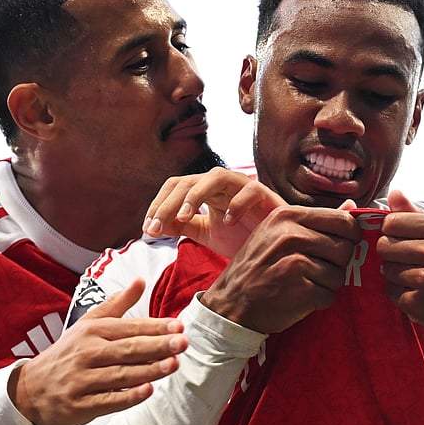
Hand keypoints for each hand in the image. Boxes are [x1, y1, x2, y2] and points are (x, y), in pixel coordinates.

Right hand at [9, 279, 188, 424]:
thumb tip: (141, 280)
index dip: (155, 327)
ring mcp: (82, 380)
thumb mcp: (87, 325)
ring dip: (149, 370)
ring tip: (174, 364)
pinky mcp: (79, 405)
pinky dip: (128, 397)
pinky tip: (148, 391)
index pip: (128, 327)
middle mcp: (86, 353)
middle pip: (127, 349)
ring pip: (121, 375)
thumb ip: (117, 305)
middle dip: (157, 346)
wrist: (30, 390)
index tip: (179, 326)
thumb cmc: (67, 354)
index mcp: (91, 332)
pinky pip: (107, 401)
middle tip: (182, 343)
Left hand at [142, 167, 286, 257]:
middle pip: (189, 181)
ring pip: (216, 176)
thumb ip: (182, 226)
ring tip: (185, 217)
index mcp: (206, 191)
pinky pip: (250, 190)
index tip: (147, 230)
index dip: (158, 205)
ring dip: (196, 195)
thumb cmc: (243, 237)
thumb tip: (153, 225)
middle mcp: (222, 184)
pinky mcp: (266, 195)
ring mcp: (243, 186)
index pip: (176, 187)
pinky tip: (228, 222)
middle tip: (156, 229)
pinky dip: (237, 204)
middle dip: (168, 205)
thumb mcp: (206, 233)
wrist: (276, 248)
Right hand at [202, 205, 361, 333]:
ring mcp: (295, 262)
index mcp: (288, 216)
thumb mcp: (277, 233)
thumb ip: (315, 220)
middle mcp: (291, 235)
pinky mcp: (299, 289)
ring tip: (304, 284)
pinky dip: (319, 302)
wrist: (230, 304)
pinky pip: (329, 296)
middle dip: (337, 264)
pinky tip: (300, 299)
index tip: (336, 248)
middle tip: (315, 271)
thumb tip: (352, 206)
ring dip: (327, 285)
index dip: (349, 238)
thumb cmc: (257, 268)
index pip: (343, 221)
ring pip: (339, 274)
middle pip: (345, 248)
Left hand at [378, 193, 423, 337]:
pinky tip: (420, 295)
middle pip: (384, 245)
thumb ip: (419, 215)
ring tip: (418, 279)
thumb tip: (393, 193)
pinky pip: (390, 292)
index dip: (394, 233)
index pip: (393, 222)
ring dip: (396, 276)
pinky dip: (401, 295)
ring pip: (385, 269)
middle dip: (392, 255)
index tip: (405, 241)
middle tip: (411, 263)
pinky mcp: (418, 301)